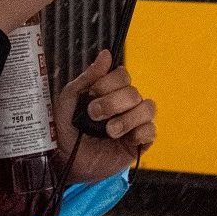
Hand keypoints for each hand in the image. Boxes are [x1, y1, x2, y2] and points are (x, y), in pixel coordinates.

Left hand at [54, 49, 155, 184]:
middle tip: (94, 115)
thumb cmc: (65, 128)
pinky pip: (151, 131)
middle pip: (133, 92)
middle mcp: (124, 105)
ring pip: (147, 109)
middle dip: (113, 103)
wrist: (65, 160)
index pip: (122, 75)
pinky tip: (126, 139)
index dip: (109, 83)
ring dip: (127, 119)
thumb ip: (88, 77)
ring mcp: (133, 123)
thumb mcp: (69, 99)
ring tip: (109, 131)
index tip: (93, 93)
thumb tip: (106, 54)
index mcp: (109, 92)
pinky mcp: (138, 143)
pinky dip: (140, 132)